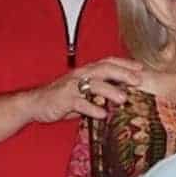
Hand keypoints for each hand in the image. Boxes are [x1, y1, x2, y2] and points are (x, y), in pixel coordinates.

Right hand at [28, 58, 142, 124]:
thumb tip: (121, 96)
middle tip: (138, 80)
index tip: (141, 68)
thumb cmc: (61, 98)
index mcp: (85, 71)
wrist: (35, 103)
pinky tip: (103, 114)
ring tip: (123, 99)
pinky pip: (79, 103)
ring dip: (110, 91)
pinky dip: (92, 108)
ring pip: (93, 85)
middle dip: (122, 73)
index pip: (108, 62)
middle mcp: (79, 75)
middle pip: (104, 69)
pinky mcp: (63, 99)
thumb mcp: (83, 92)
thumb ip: (100, 93)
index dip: (124, 63)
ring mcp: (71, 86)